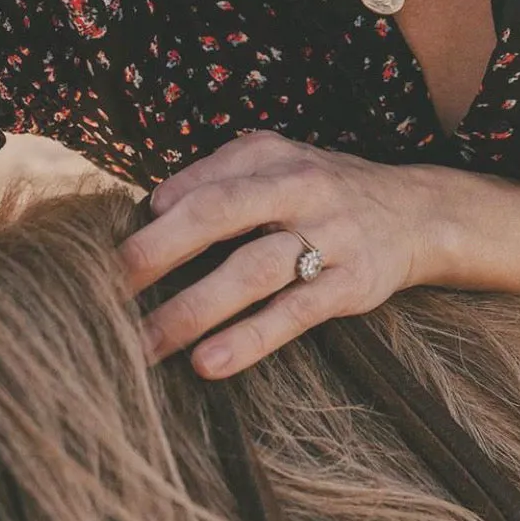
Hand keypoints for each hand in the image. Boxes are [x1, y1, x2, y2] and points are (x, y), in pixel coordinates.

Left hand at [116, 131, 442, 377]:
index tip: (105, 252)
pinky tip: (208, 362)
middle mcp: (301, 189)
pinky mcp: (351, 284)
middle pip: (219, 214)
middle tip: (103, 291)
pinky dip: (249, 339)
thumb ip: (220, 174)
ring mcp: (329, 236)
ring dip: (191, 311)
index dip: (154, 217)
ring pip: (252, 271)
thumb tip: (154, 205)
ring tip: (142, 346)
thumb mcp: (279, 162)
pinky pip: (294, 314)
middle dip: (156, 253)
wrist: (416, 212)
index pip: (204, 181)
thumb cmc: (324, 189)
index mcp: (274, 158)